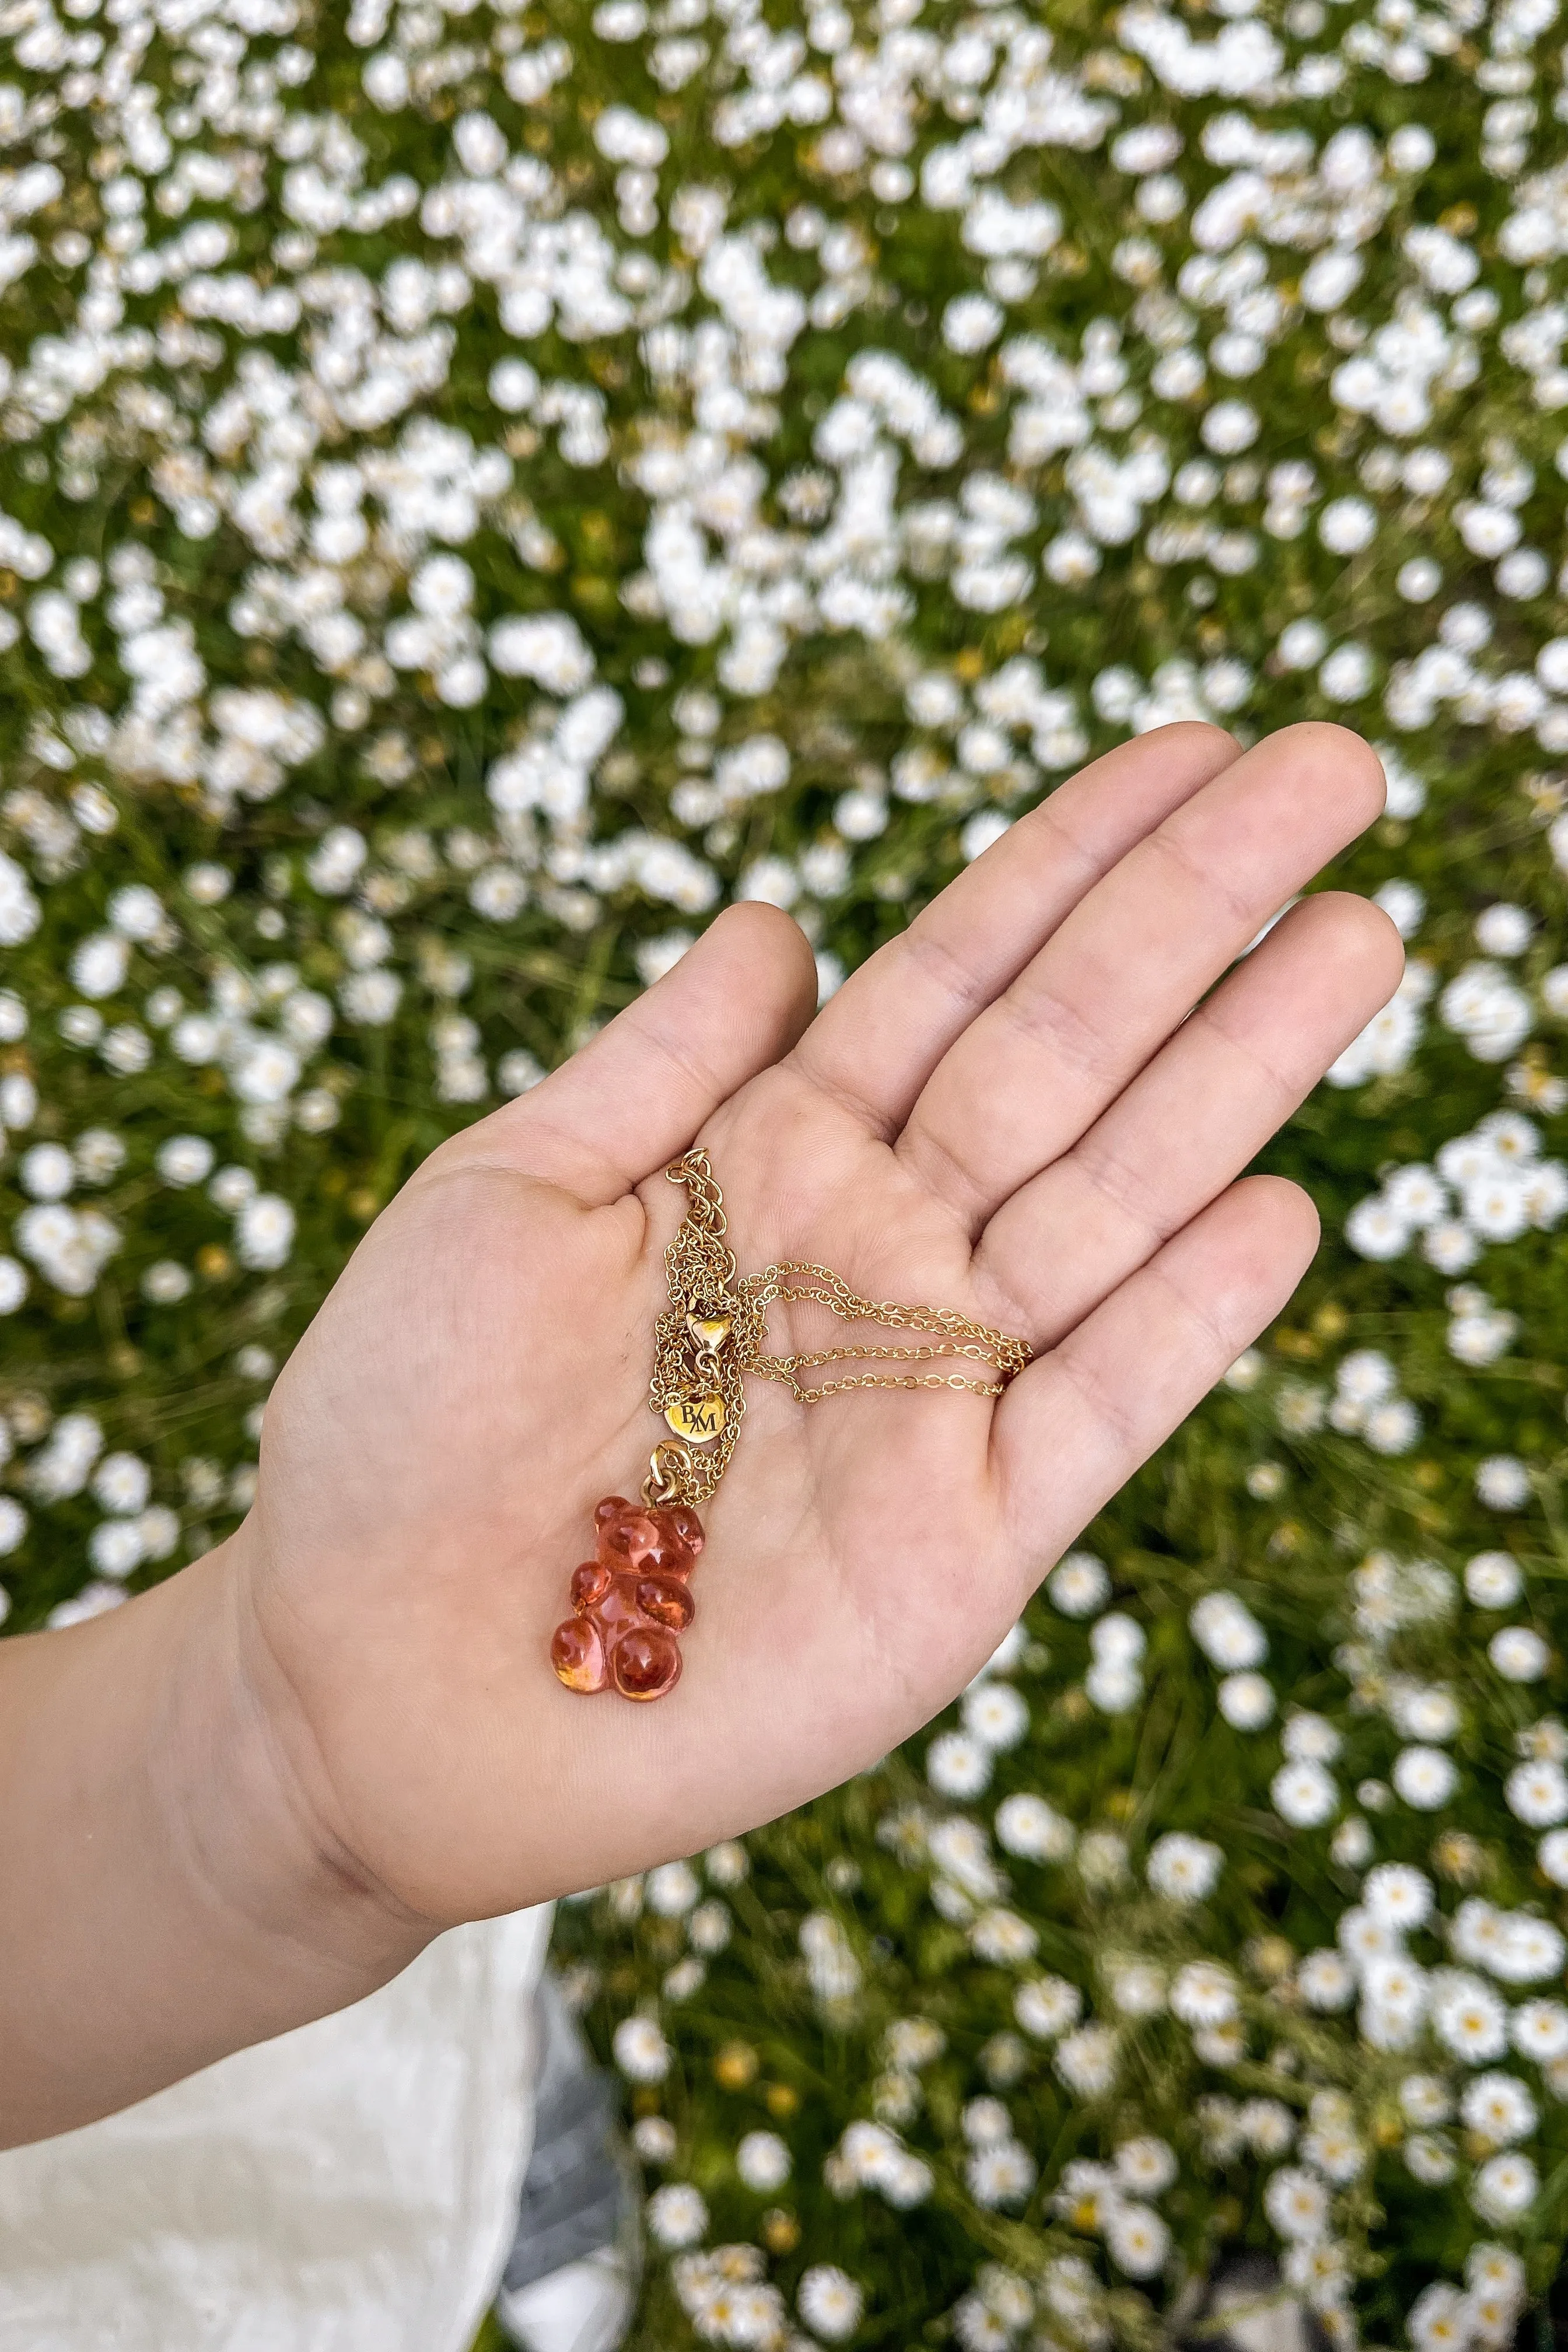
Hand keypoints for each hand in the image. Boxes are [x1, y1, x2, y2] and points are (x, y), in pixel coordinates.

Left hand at [239, 719, 1399, 1926]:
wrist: (364, 1675)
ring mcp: (930, 1399)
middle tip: (1339, 771)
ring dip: (1235, 1073)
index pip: (958, 975)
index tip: (1196, 746)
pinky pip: (1095, 1414)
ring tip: (1353, 936)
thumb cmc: (398, 1424)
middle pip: (1068, 1057)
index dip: (1074, 860)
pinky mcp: (958, 1550)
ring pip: (1113, 1205)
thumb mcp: (504, 1193)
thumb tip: (781, 920)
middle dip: (1199, 913)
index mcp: (772, 1157)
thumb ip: (658, 1061)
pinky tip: (1277, 1209)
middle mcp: (876, 1257)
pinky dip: (1185, 1321)